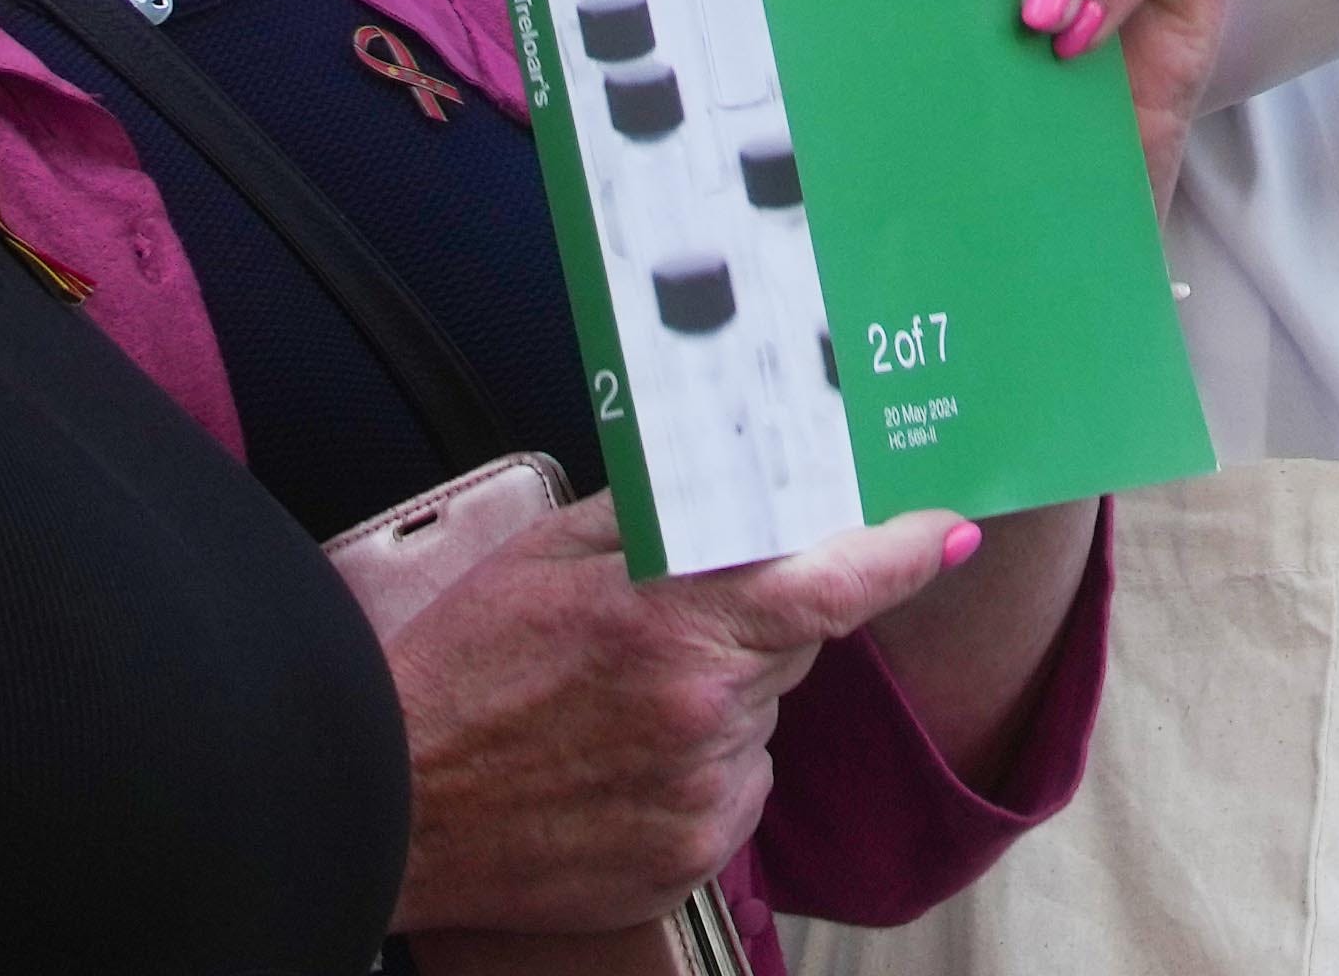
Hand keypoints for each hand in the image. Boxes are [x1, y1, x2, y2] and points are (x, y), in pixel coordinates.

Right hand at [374, 495, 972, 928]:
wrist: (391, 803)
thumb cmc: (460, 666)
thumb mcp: (549, 553)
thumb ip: (656, 512)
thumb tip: (732, 482)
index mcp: (675, 616)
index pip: (830, 580)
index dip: (901, 552)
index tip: (947, 530)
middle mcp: (705, 706)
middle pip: (788, 645)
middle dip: (748, 627)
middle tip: (653, 632)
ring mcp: (704, 791)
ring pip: (760, 721)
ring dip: (718, 705)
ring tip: (610, 712)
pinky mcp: (692, 857)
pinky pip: (737, 793)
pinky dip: (700, 775)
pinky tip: (617, 769)